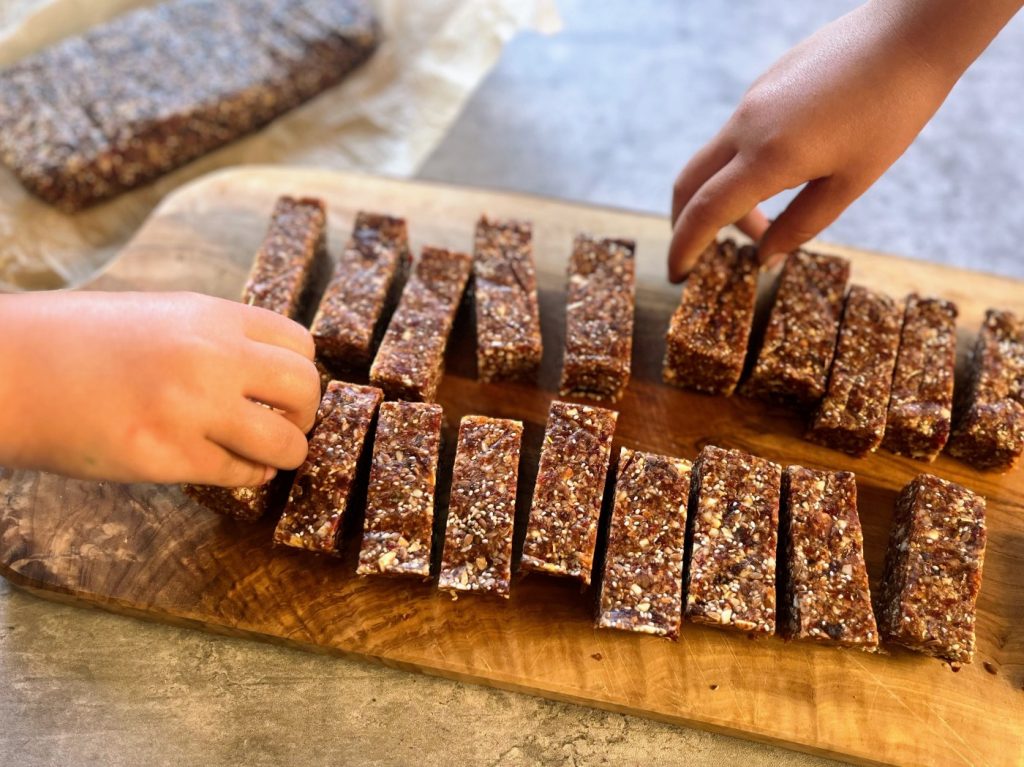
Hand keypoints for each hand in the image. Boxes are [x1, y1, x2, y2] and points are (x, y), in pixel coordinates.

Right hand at [0, 291, 320, 485]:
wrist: (10, 371)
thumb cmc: (77, 342)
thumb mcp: (160, 315)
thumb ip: (216, 337)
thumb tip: (267, 370)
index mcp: (212, 316)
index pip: (300, 345)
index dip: (298, 373)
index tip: (284, 390)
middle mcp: (212, 358)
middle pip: (305, 391)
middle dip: (303, 415)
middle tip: (284, 425)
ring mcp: (192, 409)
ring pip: (285, 443)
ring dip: (284, 454)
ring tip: (264, 454)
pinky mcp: (167, 456)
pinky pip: (240, 474)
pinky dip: (246, 476)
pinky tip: (231, 468)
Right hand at [667, 0, 1019, 281]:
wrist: (910, 34)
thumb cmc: (891, 110)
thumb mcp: (850, 182)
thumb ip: (801, 225)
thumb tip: (766, 258)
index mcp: (768, 157)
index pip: (706, 212)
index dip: (685, 248)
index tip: (677, 276)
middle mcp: (746, 127)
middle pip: (689, 185)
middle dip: (685, 225)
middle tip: (702, 257)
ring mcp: (751, 102)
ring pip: (711, 161)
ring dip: (720, 199)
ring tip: (761, 223)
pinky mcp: (763, 87)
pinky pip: (733, 137)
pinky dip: (736, 170)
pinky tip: (776, 178)